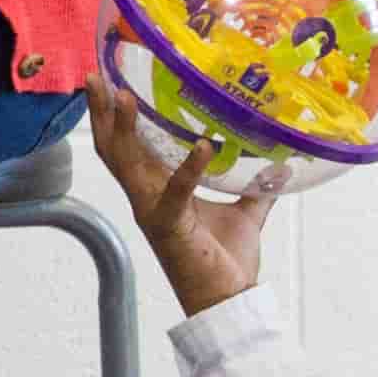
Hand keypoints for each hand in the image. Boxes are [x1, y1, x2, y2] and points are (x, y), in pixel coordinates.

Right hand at [89, 83, 278, 315]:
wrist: (228, 300)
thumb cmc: (226, 261)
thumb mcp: (244, 214)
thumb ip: (256, 187)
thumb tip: (282, 165)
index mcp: (156, 191)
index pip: (126, 148)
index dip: (114, 117)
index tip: (110, 82)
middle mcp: (146, 197)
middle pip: (112, 148)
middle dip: (101, 112)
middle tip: (95, 75)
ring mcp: (153, 211)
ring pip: (126, 163)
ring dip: (123, 128)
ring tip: (125, 95)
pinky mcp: (170, 226)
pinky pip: (176, 191)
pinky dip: (189, 168)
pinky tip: (202, 145)